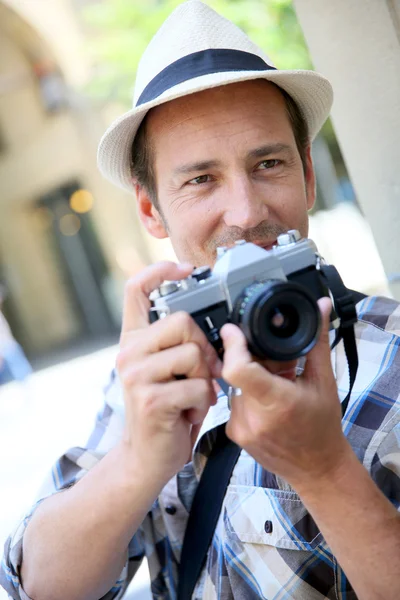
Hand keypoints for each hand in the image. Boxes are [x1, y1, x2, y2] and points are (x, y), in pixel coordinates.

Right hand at [116, 261, 221, 489]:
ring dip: (205, 379)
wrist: (147, 456)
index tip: (184, 268)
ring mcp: (135, 375)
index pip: (136, 290)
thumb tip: (214, 326)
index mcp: (134, 340)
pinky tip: (189, 413)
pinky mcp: (150, 399)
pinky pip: (197, 386)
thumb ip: (177, 343)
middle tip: (203, 374)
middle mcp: (128, 352)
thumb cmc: (166, 410)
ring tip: (193, 396)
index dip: (159, 271)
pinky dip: (203, 402)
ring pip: (193, 353)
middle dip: (203, 348)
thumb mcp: (166, 370)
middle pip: (182, 321)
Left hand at [220, 297, 349, 489]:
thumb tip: (321, 306)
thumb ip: (317, 341)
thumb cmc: (323, 427)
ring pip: (235, 385)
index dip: (233, 345)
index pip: (237, 369)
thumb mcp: (323, 381)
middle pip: (237, 372)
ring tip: (274, 384)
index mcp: (276, 402)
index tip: (234, 329)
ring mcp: (240, 428)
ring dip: (251, 378)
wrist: (317, 469)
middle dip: (253, 360)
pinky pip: (234, 400)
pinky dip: (248, 394)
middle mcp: (252, 417)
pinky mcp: (233, 433)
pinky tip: (266, 401)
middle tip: (275, 363)